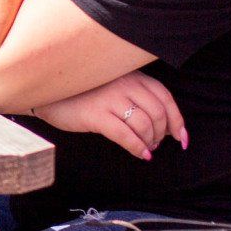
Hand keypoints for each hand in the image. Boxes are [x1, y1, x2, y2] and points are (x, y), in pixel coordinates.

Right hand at [30, 70, 187, 160]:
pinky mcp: (97, 116)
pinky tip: (141, 154)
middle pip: (158, 113)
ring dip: (150, 141)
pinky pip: (126, 136)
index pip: (165, 97)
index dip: (177, 120)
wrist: (50, 93)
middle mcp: (125, 84)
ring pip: (144, 125)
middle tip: (156, 144)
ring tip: (147, 148)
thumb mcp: (113, 85)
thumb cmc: (84, 92)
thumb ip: (136, 95)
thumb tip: (163, 125)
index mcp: (132, 75)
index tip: (181, 137)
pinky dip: (138, 148)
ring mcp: (111, 99)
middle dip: (162, 133)